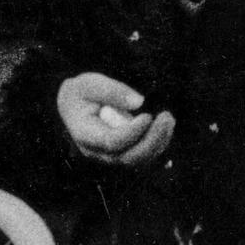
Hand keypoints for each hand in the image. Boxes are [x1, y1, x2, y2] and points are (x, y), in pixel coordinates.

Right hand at [58, 73, 175, 167]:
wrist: (76, 105)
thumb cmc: (81, 93)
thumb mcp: (88, 84)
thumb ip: (110, 90)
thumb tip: (138, 102)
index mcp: (84, 134)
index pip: (111, 142)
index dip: (132, 132)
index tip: (147, 116)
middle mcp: (97, 152)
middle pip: (127, 157)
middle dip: (151, 141)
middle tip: (166, 117)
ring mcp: (110, 156)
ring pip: (139, 160)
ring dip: (158, 142)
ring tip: (168, 119)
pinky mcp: (123, 154)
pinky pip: (144, 157)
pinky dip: (158, 145)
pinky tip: (165, 128)